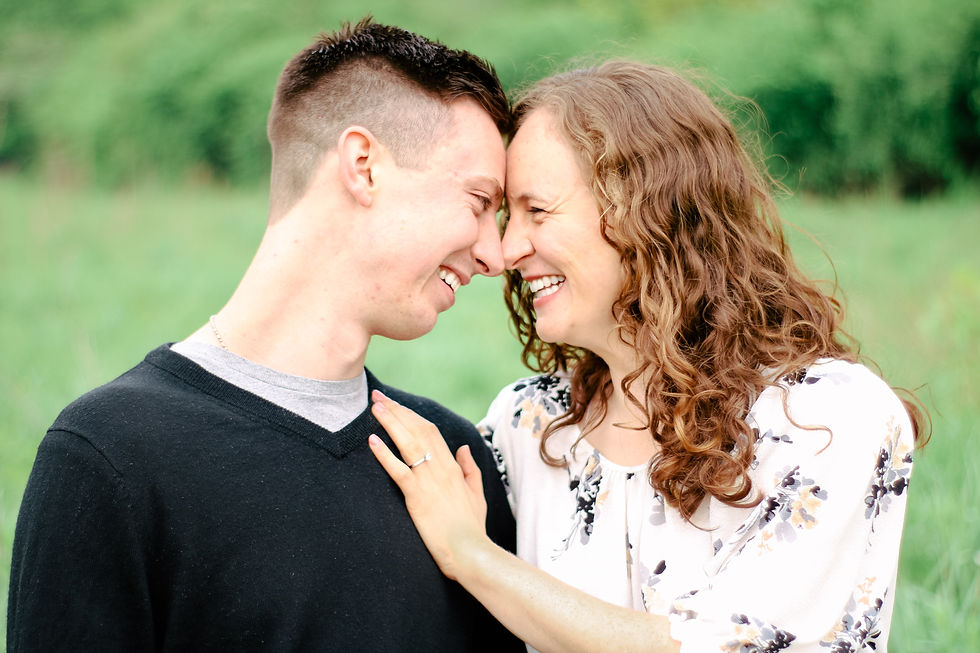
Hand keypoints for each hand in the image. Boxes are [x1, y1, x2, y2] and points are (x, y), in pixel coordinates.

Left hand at [368, 390, 490, 579]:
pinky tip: (372, 441)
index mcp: (452, 466)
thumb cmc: (472, 527)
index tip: (397, 405)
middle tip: (378, 396)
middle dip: (397, 411)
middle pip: (417, 430)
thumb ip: (469, 469)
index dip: (411, 415)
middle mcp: (441, 467)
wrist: (469, 551)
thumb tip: (464, 448)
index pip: (430, 431)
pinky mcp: (417, 496)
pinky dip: (385, 454)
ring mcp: (428, 481)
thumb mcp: (476, 494)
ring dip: (390, 422)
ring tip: (375, 407)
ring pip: (408, 443)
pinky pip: (398, 470)